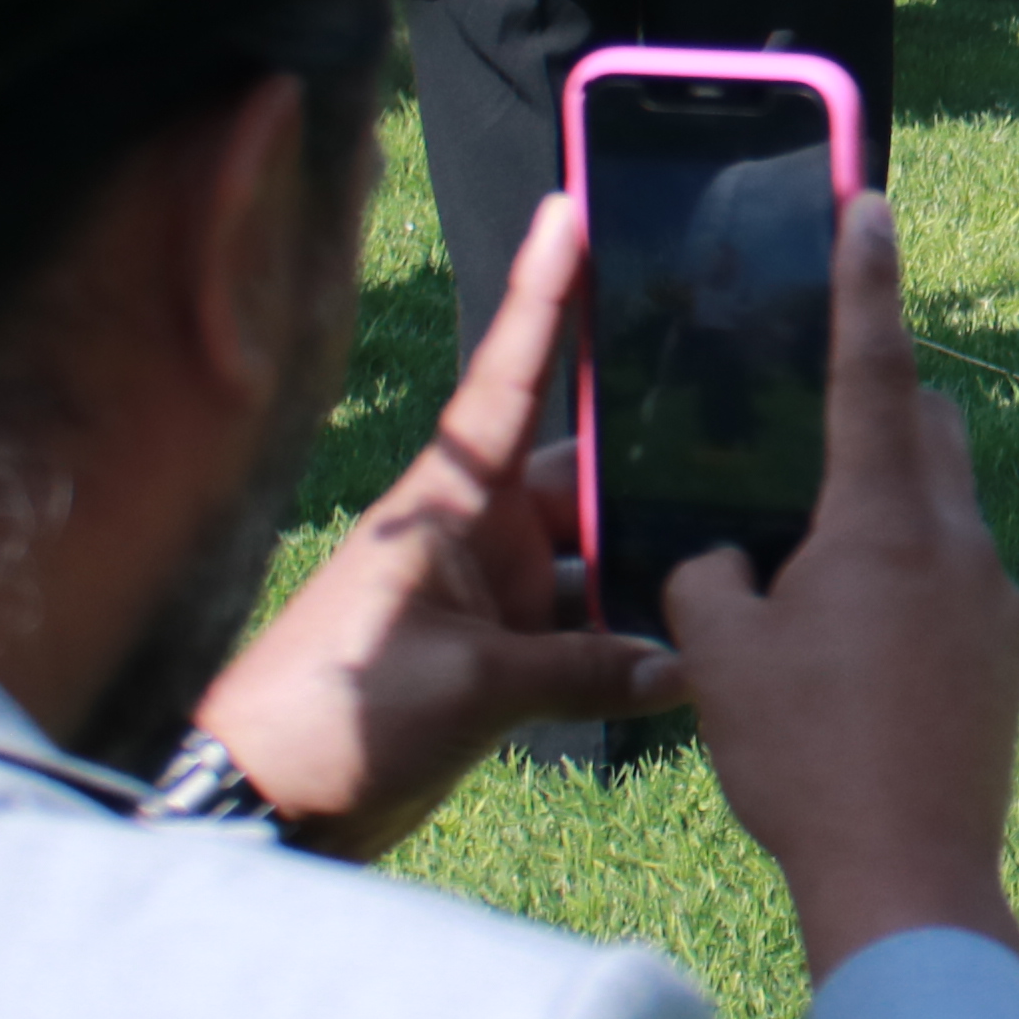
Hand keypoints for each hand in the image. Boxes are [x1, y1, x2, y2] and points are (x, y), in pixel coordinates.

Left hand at [193, 197, 680, 861]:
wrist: (266, 807)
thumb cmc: (334, 716)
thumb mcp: (468, 686)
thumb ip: (583, 670)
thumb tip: (680, 668)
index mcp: (450, 502)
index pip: (511, 378)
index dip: (544, 295)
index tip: (572, 211)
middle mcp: (476, 534)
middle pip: (588, 481)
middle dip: (658, 472)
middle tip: (751, 439)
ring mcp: (489, 597)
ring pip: (598, 562)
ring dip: (654, 575)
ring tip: (745, 564)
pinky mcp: (498, 661)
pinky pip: (586, 634)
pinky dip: (632, 648)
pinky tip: (696, 660)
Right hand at [664, 195, 1018, 975]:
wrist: (909, 875)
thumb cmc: (803, 760)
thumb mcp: (719, 657)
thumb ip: (707, 576)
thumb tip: (722, 557)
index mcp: (882, 521)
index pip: (873, 370)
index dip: (866, 283)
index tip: (872, 203)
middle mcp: (958, 541)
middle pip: (927, 432)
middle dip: (879, 413)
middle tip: (810, 443)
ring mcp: (998, 598)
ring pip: (946, 512)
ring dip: (890, 515)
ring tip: (818, 575)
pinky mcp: (1012, 653)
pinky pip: (960, 583)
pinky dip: (912, 585)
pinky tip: (859, 650)